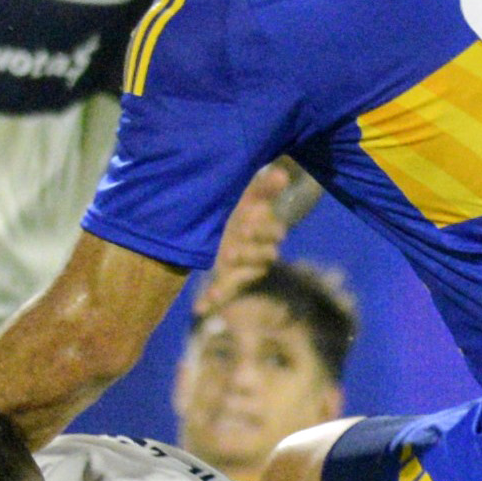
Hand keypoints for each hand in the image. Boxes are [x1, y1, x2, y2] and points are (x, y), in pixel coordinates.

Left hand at [198, 164, 297, 315]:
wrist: (219, 228)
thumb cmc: (239, 209)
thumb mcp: (249, 197)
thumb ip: (265, 188)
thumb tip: (282, 173)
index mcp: (266, 230)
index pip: (274, 232)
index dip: (262, 230)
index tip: (245, 224)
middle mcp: (259, 252)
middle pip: (264, 256)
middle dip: (249, 253)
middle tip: (231, 250)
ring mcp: (244, 269)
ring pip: (246, 275)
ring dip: (234, 276)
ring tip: (220, 274)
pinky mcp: (229, 281)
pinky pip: (225, 293)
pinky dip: (212, 300)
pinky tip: (199, 308)